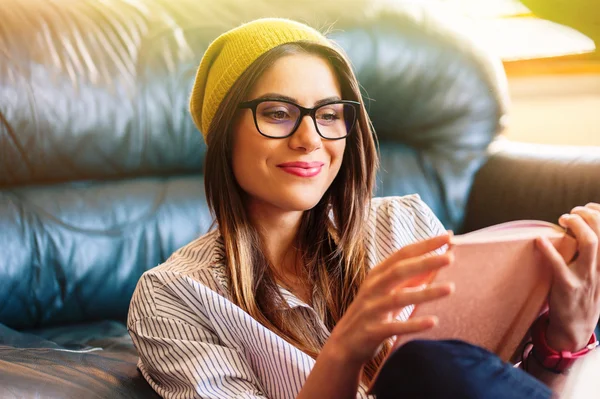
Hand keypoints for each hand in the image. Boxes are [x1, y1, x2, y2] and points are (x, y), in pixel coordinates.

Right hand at [325, 234, 454, 366]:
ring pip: (398, 298)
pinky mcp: (372, 331)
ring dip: (425, 293)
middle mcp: (373, 288)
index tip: (448, 237)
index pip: (402, 254)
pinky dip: (413, 325)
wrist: (344, 343)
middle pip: (399, 270)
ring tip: (450, 288)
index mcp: (377, 275)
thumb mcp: (390, 291)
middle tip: (450, 257)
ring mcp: (371, 309)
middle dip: (425, 262)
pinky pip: (394, 327)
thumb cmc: (373, 313)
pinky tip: (433, 322)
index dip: (424, 245)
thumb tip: (438, 259)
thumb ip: (412, 278)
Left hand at [536, 202, 599, 351]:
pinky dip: (548, 249)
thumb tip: (576, 232)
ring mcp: (585, 278)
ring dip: (576, 226)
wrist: (574, 329)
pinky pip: (559, 264)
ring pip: (590, 245)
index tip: (587, 207)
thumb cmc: (579, 297)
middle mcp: (598, 269)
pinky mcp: (567, 286)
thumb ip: (587, 257)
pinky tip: (539, 240)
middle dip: (588, 217)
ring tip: (563, 218)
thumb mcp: (591, 276)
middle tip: (571, 212)